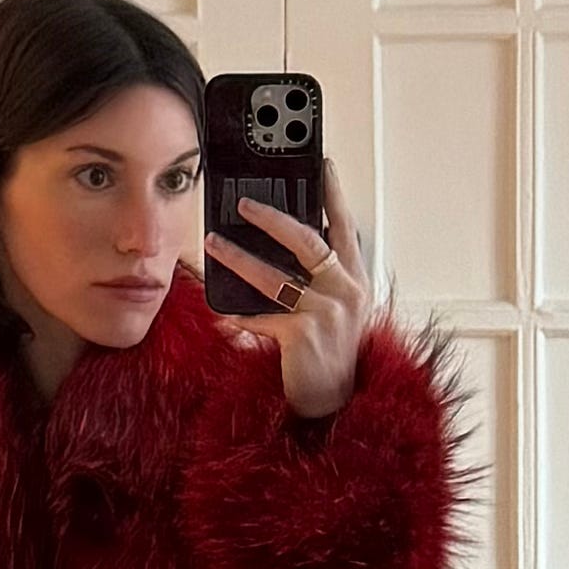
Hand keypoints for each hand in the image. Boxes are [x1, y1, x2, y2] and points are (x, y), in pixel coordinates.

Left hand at [206, 161, 371, 419]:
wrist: (334, 404)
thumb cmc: (330, 354)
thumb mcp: (335, 309)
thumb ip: (320, 277)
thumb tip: (284, 243)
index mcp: (355, 279)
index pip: (344, 226)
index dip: (333, 193)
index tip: (323, 164)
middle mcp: (346, 291)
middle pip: (308, 240)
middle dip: (273, 217)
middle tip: (244, 202)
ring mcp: (326, 314)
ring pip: (274, 276)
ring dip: (238, 257)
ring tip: (213, 243)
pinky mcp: (304, 336)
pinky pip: (261, 317)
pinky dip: (239, 315)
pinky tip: (220, 311)